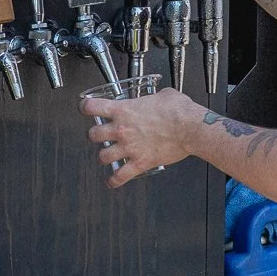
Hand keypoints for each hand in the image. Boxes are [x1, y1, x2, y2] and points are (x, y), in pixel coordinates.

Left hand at [80, 87, 197, 187]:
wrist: (192, 128)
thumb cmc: (180, 111)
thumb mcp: (164, 94)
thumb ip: (153, 96)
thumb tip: (158, 97)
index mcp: (124, 110)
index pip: (92, 107)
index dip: (85, 107)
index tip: (85, 108)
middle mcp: (122, 129)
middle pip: (92, 134)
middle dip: (94, 135)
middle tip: (99, 135)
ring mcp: (129, 147)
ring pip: (102, 156)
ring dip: (103, 156)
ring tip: (107, 155)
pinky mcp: (139, 162)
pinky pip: (120, 176)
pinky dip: (114, 180)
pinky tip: (112, 181)